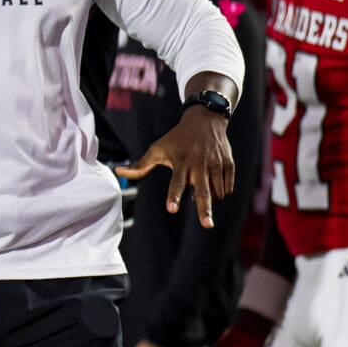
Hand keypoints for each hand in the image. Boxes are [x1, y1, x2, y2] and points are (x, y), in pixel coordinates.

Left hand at [114, 107, 233, 227]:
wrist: (206, 121)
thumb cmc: (177, 139)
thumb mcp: (157, 149)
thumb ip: (140, 165)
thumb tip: (118, 172)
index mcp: (181, 161)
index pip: (176, 182)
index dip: (174, 196)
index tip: (171, 210)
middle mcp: (200, 163)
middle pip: (203, 191)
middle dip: (205, 209)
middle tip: (207, 225)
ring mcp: (216, 164)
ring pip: (216, 192)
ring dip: (209, 200)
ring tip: (199, 194)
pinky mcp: (229, 164)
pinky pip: (226, 187)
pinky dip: (220, 193)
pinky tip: (211, 188)